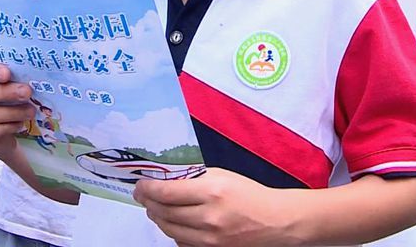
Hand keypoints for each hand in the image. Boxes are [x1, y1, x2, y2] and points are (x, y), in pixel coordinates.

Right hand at [0, 57, 36, 158]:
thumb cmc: (2, 101)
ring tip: (30, 111)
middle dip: (4, 92)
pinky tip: (19, 124)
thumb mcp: (6, 85)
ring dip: (10, 112)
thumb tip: (31, 67)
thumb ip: (11, 76)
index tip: (7, 74)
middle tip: (27, 93)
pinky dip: (5, 128)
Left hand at [134, 167, 293, 246]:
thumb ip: (194, 178)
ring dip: (157, 218)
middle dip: (148, 203)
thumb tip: (166, 180)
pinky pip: (182, 243)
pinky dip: (173, 232)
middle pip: (163, 213)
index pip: (167, 193)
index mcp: (212, 192)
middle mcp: (209, 217)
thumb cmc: (250, 194)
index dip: (147, 189)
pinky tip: (173, 222)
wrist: (275, 221)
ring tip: (154, 208)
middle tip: (143, 196)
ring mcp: (210, 239)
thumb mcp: (222, 175)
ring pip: (169, 230)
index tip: (140, 185)